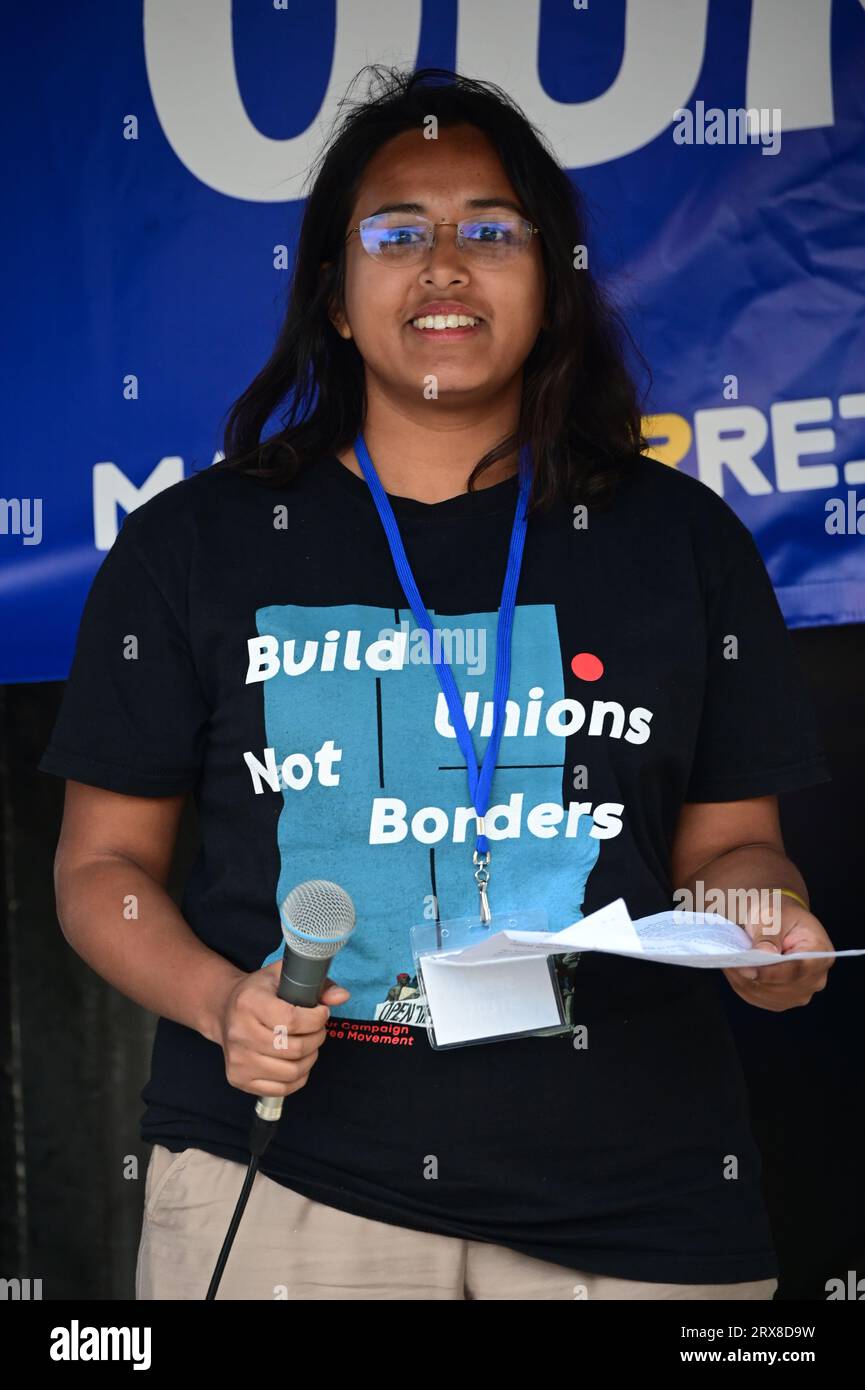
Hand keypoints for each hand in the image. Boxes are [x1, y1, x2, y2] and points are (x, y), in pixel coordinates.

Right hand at [215, 963, 349, 1096]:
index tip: (322, 1012)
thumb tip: (342, 996)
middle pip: (294, 1049)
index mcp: (248, 1002)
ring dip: (310, 1058)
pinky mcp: (238, 1079)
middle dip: (317, 1038)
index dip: (316, 1019)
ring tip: (308, 1044)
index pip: (291, 1021)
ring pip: (291, 1072)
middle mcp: (239, 1033)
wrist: (223, 1010)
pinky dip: (298, 1077)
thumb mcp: (283, 976)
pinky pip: (281, 1089)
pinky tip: (297, 1061)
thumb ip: (316, 984)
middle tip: (317, 1029)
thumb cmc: (258, 992)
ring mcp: (237, 1059)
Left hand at [723, 894, 834, 1010]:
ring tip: (728, 962)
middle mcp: (815, 979)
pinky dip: (742, 984)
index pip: (796, 970)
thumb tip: (762, 956)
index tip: (746, 968)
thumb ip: (768, 937)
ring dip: (743, 980)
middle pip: (780, 986)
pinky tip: (733, 970)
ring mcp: (799, 992)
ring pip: (765, 995)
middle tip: (728, 961)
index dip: (770, 972)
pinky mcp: (782, 999)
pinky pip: (758, 997)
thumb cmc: (780, 915)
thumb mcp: (773, 916)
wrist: (780, 922)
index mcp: (820, 954)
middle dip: (752, 976)